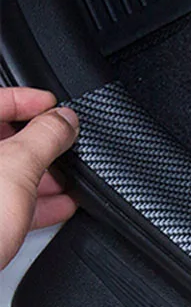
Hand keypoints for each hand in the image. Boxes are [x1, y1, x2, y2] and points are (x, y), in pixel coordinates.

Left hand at [0, 87, 78, 267]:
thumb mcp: (18, 167)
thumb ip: (45, 138)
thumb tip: (64, 121)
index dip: (29, 101)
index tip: (55, 109)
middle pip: (1, 139)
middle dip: (39, 145)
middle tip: (65, 148)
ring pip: (5, 173)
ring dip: (40, 176)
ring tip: (68, 181)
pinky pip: (6, 201)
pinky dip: (32, 201)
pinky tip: (57, 206)